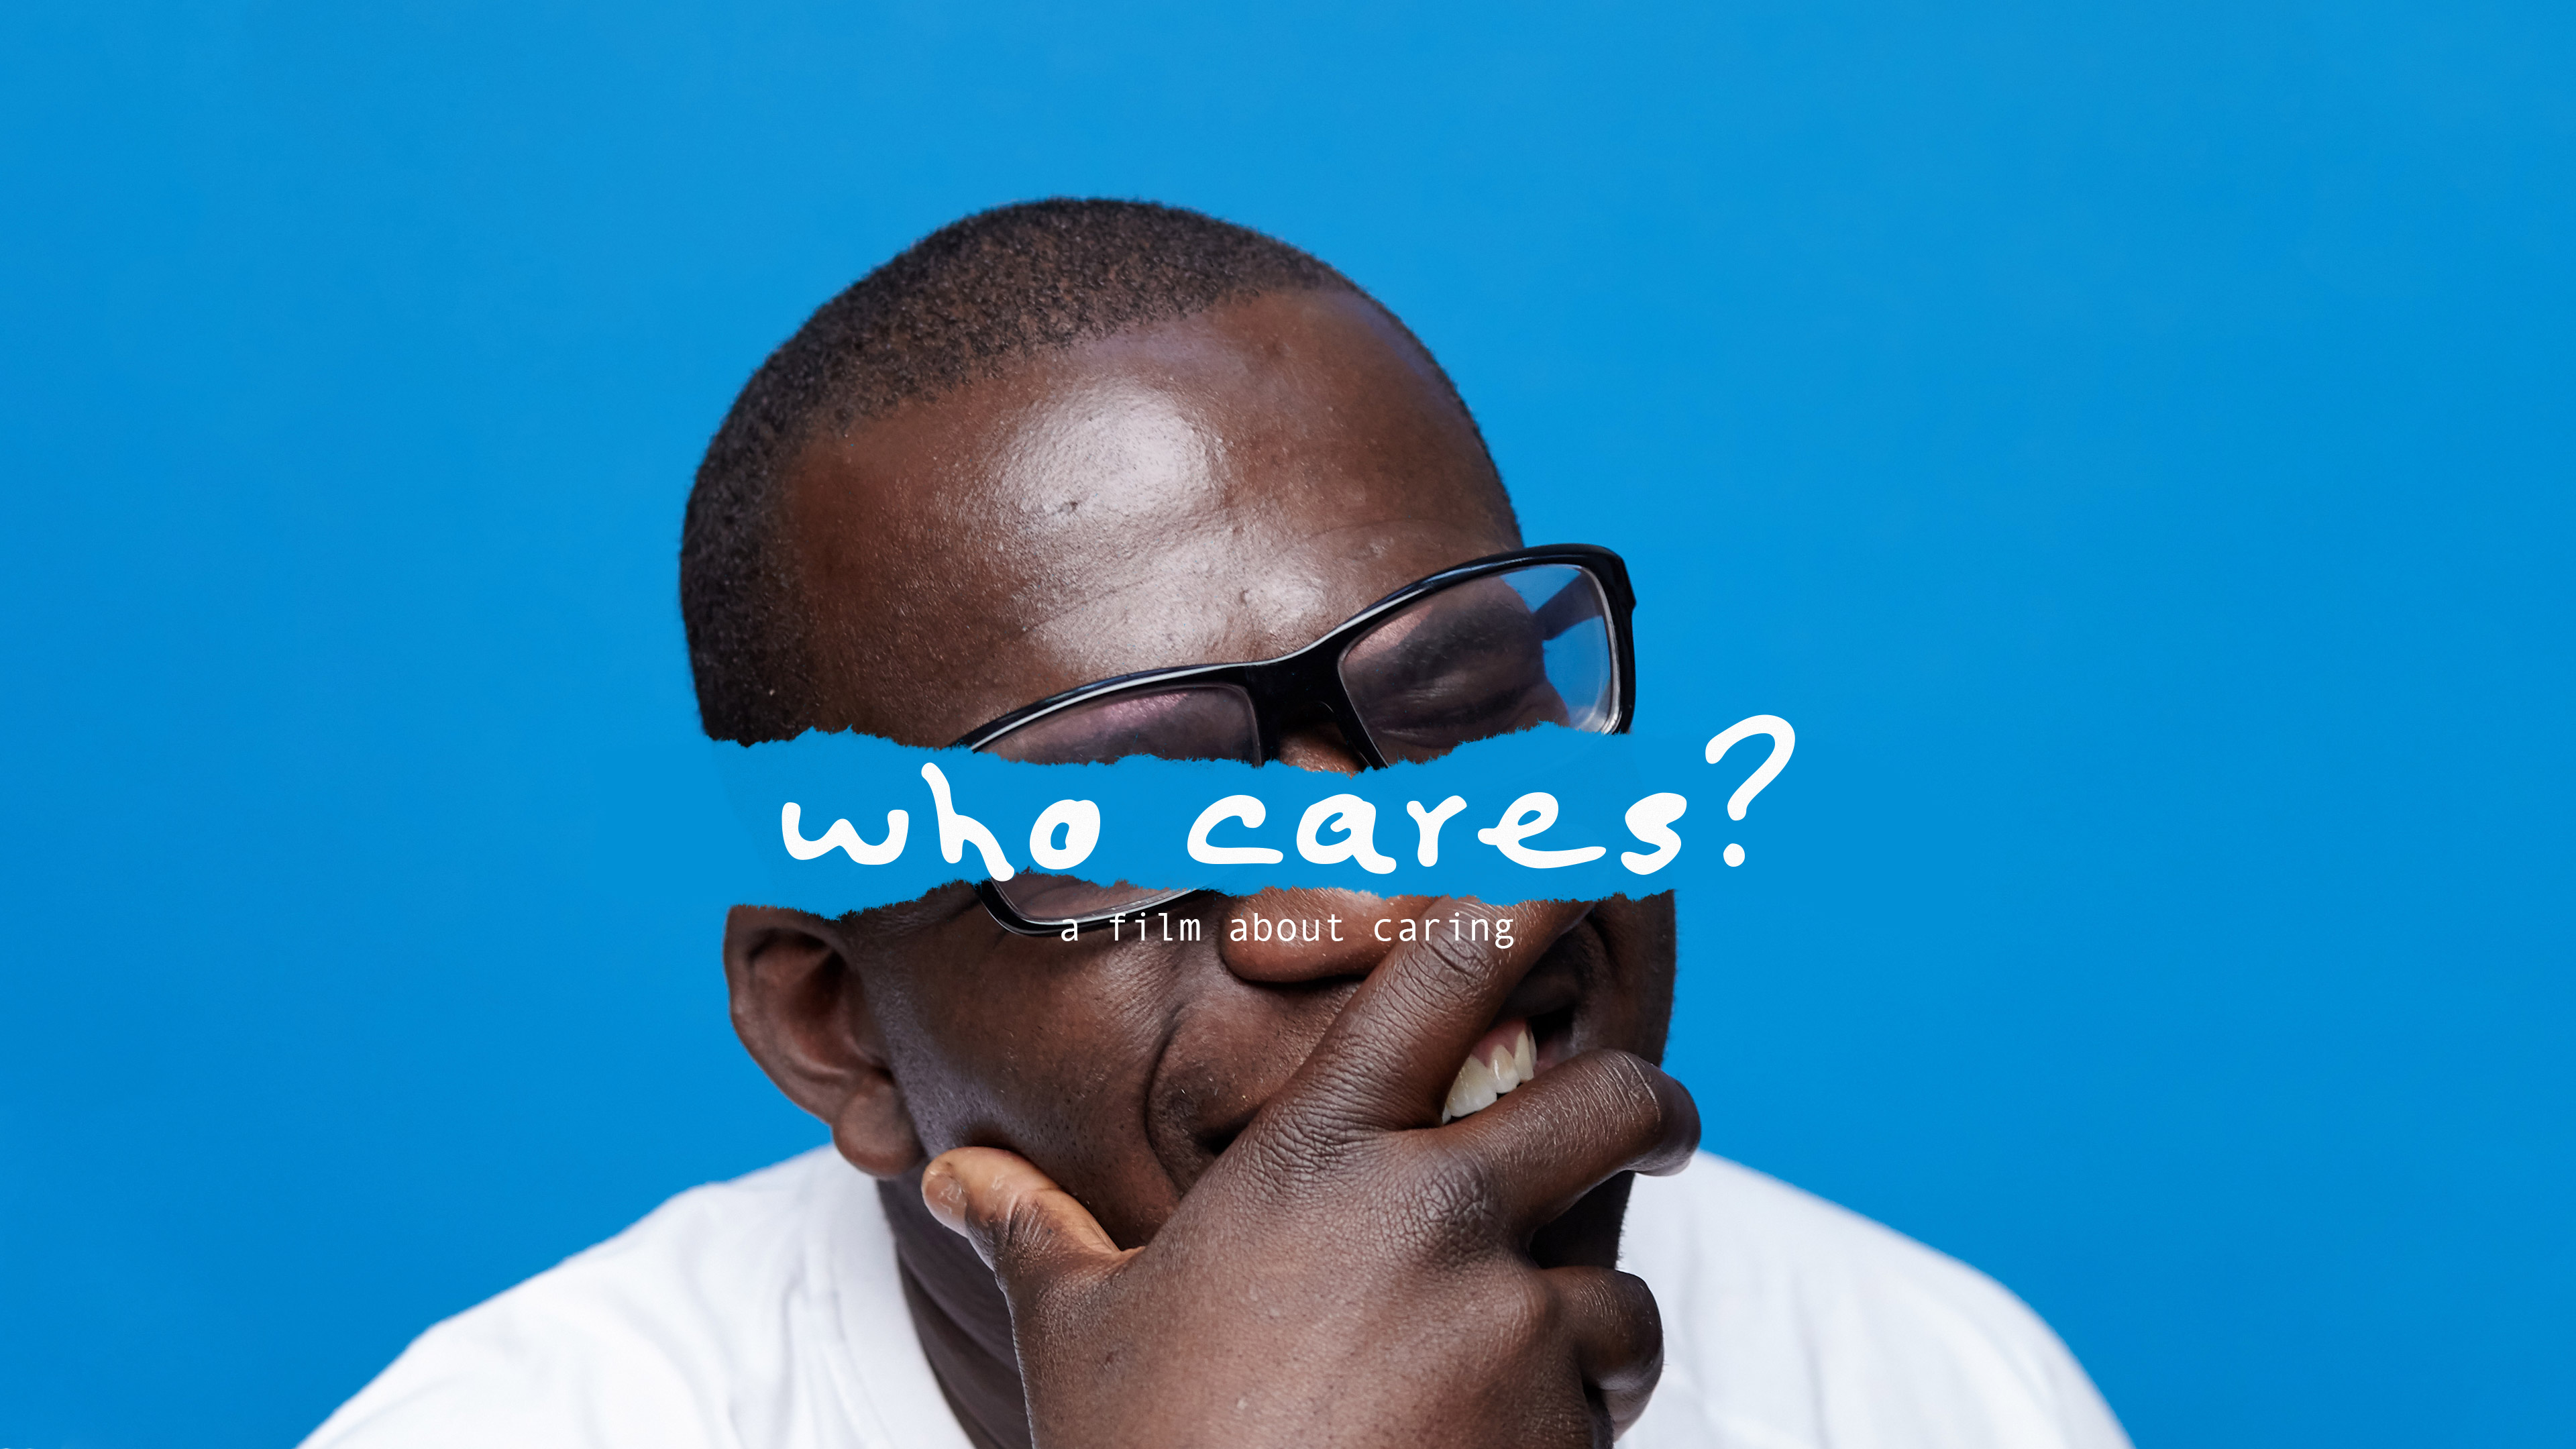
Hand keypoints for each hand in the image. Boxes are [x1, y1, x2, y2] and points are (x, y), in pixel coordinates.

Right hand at [921, 898, 1701, 1447]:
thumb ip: (1032, 1229)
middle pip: (1617, 1098)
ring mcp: (1509, 1324)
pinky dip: (1578, 1420)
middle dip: (1655, 1105)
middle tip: (1655, 1121)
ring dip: (1596, 1320)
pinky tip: (1505, 1446)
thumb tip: (950, 1177)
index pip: (1449, 970)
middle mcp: (1434, 1215)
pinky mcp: (1559, 1427)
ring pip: (1623, 1287)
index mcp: (1319, 1157)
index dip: (1532, 893)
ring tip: (1541, 1365)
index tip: (1588, 862)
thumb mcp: (1080, 1331)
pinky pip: (1609, 1401)